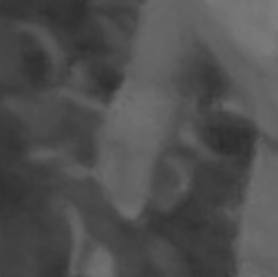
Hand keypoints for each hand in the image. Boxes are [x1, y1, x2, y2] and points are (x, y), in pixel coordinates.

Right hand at [94, 80, 181, 219]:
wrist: (168, 61)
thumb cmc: (152, 111)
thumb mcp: (144, 150)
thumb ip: (136, 180)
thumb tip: (127, 216)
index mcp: (108, 141)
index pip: (107, 177)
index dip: (117, 195)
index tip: (128, 214)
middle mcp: (116, 126)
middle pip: (119, 160)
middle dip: (129, 179)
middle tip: (144, 198)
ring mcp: (135, 110)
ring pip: (136, 144)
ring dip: (144, 161)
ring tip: (157, 175)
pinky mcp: (156, 99)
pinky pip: (154, 129)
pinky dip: (159, 143)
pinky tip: (170, 144)